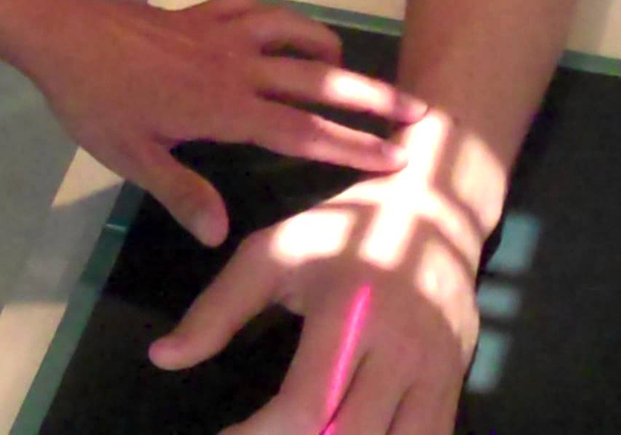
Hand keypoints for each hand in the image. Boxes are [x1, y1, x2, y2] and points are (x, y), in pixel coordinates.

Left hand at [22, 0, 426, 245]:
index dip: (354, 147)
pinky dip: (274, 17)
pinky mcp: (204, 14)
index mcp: (227, 109)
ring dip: (327, 46)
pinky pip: (253, 8)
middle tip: (416, 107)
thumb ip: (182, 192)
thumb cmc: (95, 100)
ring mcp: (224, 34)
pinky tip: (276, 26)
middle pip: (320, 79)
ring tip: (346, 60)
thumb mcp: (131, 157)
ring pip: (294, 32)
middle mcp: (239, 68)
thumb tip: (223, 235)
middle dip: (372, 95)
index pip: (304, 133)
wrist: (60, 30)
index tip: (397, 157)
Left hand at [148, 166, 485, 434]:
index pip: (304, 406)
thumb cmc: (343, 229)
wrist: (433, 208)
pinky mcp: (457, 377)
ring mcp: (438, 367)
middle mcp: (401, 347)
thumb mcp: (273, 254)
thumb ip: (218, 309)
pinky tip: (353, 434)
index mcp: (349, 311)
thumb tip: (163, 358)